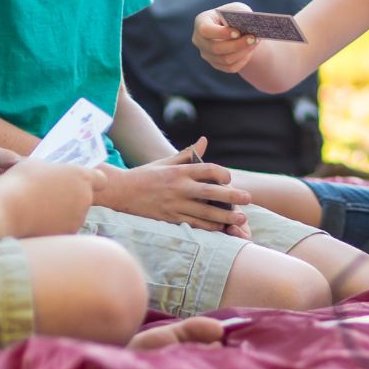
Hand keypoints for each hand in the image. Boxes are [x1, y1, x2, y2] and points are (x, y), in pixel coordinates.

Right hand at [0, 158, 94, 237]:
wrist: (4, 211)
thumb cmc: (19, 183)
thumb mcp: (37, 165)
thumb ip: (54, 171)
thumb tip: (54, 175)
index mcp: (81, 178)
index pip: (100, 180)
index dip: (91, 181)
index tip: (78, 182)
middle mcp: (85, 199)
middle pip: (84, 198)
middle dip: (71, 198)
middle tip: (49, 196)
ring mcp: (77, 220)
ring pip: (73, 216)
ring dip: (62, 214)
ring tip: (38, 210)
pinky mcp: (66, 236)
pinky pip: (63, 229)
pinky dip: (54, 228)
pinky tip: (36, 223)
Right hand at [95, 138, 250, 229]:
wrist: (120, 191)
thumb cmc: (145, 175)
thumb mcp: (165, 161)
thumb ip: (187, 153)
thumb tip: (205, 140)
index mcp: (179, 171)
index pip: (207, 170)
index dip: (222, 174)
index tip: (230, 180)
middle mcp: (179, 187)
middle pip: (210, 192)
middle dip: (232, 196)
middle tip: (248, 199)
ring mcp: (174, 204)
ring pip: (204, 212)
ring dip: (224, 216)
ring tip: (241, 218)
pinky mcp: (169, 219)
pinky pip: (193, 224)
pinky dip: (208, 227)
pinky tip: (221, 228)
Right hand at [193, 1, 259, 72]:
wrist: (235, 28)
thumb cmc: (234, 15)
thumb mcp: (236, 10)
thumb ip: (240, 15)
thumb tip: (250, 25)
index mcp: (201, 21)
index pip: (205, 30)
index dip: (221, 33)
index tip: (238, 32)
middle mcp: (199, 39)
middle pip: (215, 48)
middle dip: (237, 44)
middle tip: (253, 39)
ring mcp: (206, 54)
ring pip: (224, 59)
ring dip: (242, 52)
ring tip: (255, 43)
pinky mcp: (215, 64)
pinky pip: (230, 67)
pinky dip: (243, 60)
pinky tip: (250, 50)